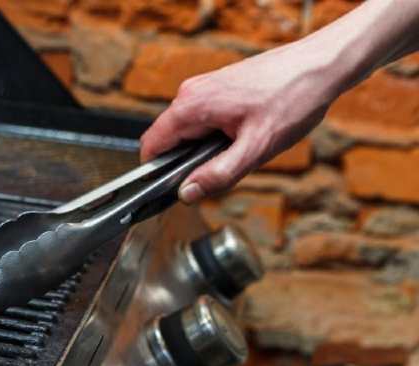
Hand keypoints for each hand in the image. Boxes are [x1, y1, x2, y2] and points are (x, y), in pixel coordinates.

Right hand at [139, 41, 339, 203]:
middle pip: (169, 140)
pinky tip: (245, 133)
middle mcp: (190, 92)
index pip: (151, 145)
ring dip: (205, 148)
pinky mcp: (217, 87)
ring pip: (187, 131)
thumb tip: (187, 193)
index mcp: (191, 106)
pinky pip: (202, 119)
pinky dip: (216, 134)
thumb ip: (218, 174)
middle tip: (226, 166)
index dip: (158, 173)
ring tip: (242, 147)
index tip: (179, 188)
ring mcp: (203, 86)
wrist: (321, 65)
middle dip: (188, 161)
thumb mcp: (256, 148)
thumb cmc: (293, 98)